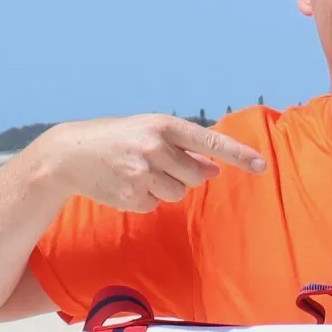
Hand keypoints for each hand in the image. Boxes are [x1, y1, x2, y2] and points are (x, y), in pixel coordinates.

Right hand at [32, 113, 265, 211]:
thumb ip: (182, 148)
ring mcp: (141, 173)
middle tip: (159, 165)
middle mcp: (154, 147)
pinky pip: (155, 206)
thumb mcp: (149, 133)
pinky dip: (145, 199)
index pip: (209, 141)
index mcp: (162, 125)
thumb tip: (214, 168)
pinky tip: (125, 185)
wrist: (69, 154)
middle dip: (186, 175)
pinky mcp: (130, 196)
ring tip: (138, 173)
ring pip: (178, 193)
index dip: (238, 154)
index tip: (261, 166)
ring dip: (164, 188)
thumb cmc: (117, 139)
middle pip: (196, 176)